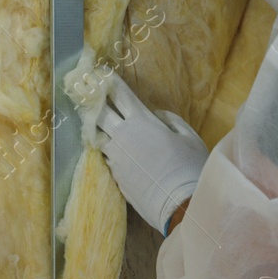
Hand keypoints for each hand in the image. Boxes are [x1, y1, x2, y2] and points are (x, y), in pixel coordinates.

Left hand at [90, 75, 208, 232]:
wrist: (180, 205)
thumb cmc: (190, 167)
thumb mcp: (188, 137)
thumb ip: (170, 120)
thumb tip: (156, 115)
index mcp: (142, 121)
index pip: (120, 95)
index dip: (109, 82)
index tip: (101, 73)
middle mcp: (123, 136)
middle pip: (99, 113)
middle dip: (93, 102)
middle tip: (87, 94)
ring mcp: (116, 158)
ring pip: (99, 137)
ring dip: (99, 129)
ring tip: (98, 123)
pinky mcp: (115, 176)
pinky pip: (108, 157)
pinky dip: (109, 151)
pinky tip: (114, 152)